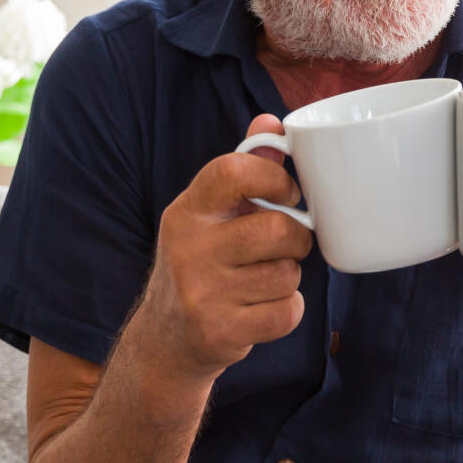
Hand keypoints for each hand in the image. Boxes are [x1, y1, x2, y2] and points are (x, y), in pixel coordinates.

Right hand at [130, 113, 313, 382]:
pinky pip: (287, 312)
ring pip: (286, 273)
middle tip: (286, 246)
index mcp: (187, 211)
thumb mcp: (209, 214)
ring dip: (288, 277)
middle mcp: (188, 248)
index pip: (232, 171)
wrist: (166, 340)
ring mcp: (201, 293)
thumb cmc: (201, 264)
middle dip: (296, 239)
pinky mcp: (219, 331)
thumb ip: (243, 169)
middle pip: (276, 230)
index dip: (274, 177)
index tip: (288, 194)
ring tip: (262, 280)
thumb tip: (272, 122)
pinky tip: (261, 309)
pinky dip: (286, 311)